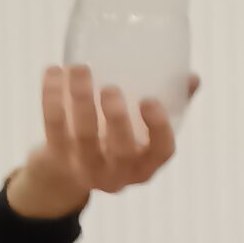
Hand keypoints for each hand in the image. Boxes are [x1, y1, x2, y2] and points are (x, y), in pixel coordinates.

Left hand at [5, 67, 196, 219]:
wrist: (66, 169)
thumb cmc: (116, 140)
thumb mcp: (142, 130)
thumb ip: (169, 105)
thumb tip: (192, 77)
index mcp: (145, 165)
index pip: (161, 151)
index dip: (158, 127)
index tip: (149, 99)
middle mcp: (118, 174)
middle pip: (121, 150)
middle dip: (116, 118)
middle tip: (111, 87)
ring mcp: (86, 169)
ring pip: (84, 138)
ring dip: (81, 101)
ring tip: (78, 68)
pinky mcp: (58, 158)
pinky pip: (54, 128)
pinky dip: (52, 98)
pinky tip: (53, 71)